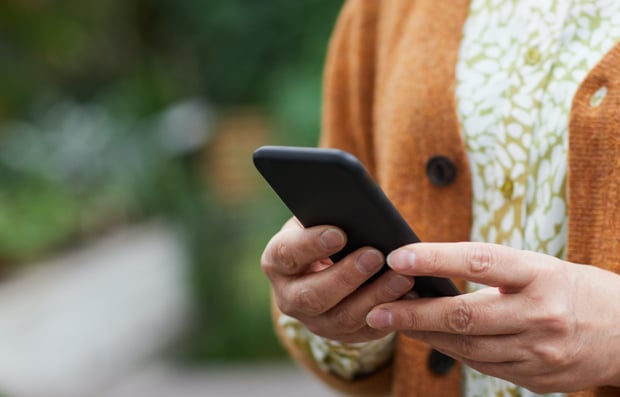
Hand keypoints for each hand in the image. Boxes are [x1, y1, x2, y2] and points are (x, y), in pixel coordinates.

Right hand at [260, 217, 413, 342]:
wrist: (327, 264)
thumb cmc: (323, 231)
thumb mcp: (318, 218)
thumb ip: (329, 214)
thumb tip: (355, 205)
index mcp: (277, 261)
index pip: (287, 254)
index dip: (310, 245)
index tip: (339, 233)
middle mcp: (289, 296)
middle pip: (313, 295)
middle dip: (346, 276)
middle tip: (374, 255)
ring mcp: (314, 321)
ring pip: (342, 318)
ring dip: (375, 297)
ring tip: (402, 277)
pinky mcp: (342, 335)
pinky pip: (367, 331)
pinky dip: (390, 315)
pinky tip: (410, 297)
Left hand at [365, 242, 619, 392]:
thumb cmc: (574, 289)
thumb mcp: (540, 266)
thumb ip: (491, 271)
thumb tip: (431, 271)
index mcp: (541, 274)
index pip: (480, 262)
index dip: (435, 258)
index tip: (398, 257)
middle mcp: (540, 314)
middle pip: (465, 315)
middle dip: (415, 314)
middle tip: (378, 308)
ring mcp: (538, 351)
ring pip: (467, 346)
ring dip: (425, 335)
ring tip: (394, 322)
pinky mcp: (535, 378)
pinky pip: (481, 365)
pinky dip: (451, 351)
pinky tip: (429, 339)